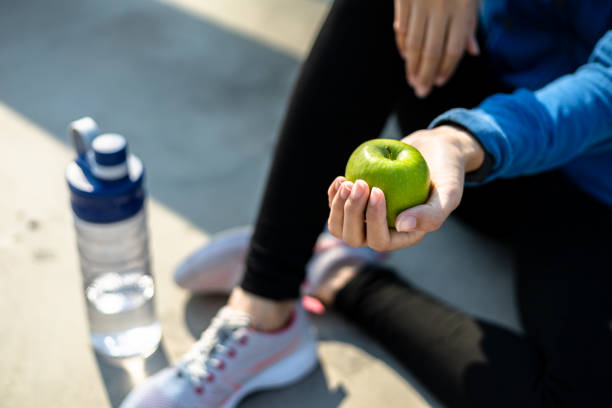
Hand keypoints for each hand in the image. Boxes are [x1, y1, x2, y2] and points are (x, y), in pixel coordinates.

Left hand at [327, 126, 483, 250]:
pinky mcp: (357, 201)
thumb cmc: (445, 172)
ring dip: (338, 207)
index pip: (380, 241)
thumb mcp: (448, 192)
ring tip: (347, 182)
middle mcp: (383, 230)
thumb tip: (401, 225)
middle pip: (355, 237)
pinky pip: (336, 207)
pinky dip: (334, 195)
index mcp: (404, 235)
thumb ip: (432, 214)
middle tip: (360, 183)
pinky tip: (341, 179)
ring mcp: (367, 217)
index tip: (378, 190)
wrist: (433, 151)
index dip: (373, 220)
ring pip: (340, 226)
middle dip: (352, 212)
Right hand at [393, 0, 479, 97]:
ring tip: (412, 80)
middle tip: (422, 92)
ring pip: (415, 43)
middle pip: (432, 51)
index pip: (454, 48)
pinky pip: (402, 27)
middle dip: (426, 75)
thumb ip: (471, 22)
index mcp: (463, 8)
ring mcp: (421, 3)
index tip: (439, 82)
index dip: (447, 68)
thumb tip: (473, 51)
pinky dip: (402, 44)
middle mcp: (442, 7)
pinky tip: (405, 56)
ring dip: (412, 66)